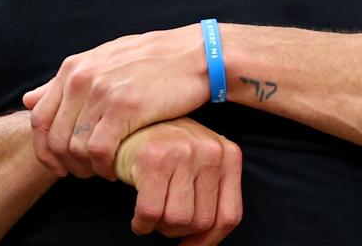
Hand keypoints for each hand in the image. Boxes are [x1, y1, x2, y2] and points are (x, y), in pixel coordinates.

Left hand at [23, 24, 208, 179]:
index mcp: (74, 67)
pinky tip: (116, 170)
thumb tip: (28, 99)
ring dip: (85, 169)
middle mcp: (82, 78)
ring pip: (74, 147)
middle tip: (81, 175)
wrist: (196, 55)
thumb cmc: (153, 61)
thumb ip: (66, 82)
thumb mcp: (105, 61)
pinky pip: (99, 150)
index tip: (58, 165)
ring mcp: (102, 92)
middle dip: (63, 164)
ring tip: (101, 173)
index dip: (43, 149)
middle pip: (53, 137)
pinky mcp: (125, 107)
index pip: (39, 118)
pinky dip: (103, 167)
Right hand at [115, 117, 241, 245]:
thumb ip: (212, 198)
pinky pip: (151, 213)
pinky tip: (140, 217)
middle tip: (165, 217)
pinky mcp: (154, 158)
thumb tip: (204, 244)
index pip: (229, 215)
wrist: (131, 126)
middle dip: (180, 230)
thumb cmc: (168, 152)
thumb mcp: (202, 166)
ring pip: (177, 220)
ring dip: (160, 227)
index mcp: (229, 155)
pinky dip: (142, 224)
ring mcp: (183, 152)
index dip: (209, 240)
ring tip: (154, 211)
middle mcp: (211, 151)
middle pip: (202, 221)